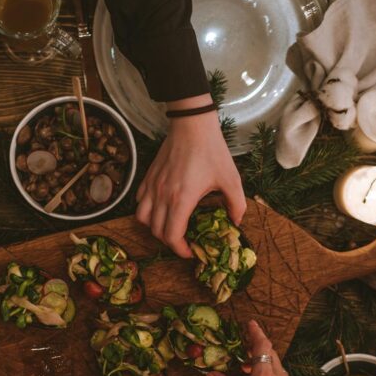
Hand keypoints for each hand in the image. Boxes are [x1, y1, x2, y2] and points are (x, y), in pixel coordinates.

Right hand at [136, 94, 245, 257]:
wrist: (192, 125)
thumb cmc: (212, 151)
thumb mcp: (231, 179)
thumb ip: (237, 204)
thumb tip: (236, 222)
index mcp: (181, 200)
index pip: (171, 236)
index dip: (180, 250)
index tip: (191, 251)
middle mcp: (162, 196)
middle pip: (156, 231)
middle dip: (170, 242)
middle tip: (184, 241)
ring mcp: (152, 186)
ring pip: (142, 218)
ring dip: (154, 227)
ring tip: (169, 226)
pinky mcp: (148, 177)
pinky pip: (139, 201)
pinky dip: (146, 211)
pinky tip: (160, 207)